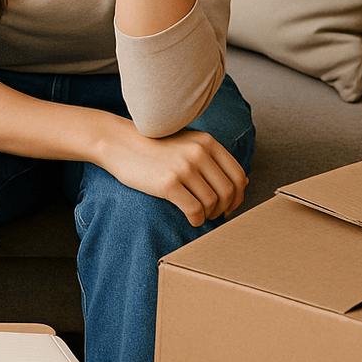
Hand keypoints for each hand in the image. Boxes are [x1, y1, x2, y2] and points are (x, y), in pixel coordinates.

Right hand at [98, 125, 247, 226]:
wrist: (117, 142)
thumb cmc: (152, 147)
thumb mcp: (186, 142)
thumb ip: (211, 157)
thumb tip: (243, 182)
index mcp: (207, 142)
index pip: (238, 175)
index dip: (238, 196)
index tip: (230, 206)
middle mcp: (199, 152)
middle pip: (227, 191)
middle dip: (224, 208)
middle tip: (214, 215)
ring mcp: (184, 167)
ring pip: (212, 202)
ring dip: (209, 215)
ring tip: (200, 216)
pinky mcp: (168, 183)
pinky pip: (195, 210)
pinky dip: (197, 220)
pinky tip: (191, 220)